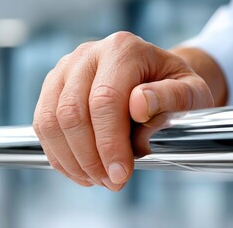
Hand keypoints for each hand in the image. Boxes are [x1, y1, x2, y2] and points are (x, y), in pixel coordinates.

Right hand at [33, 31, 214, 190]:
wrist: (152, 77)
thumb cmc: (172, 87)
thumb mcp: (190, 91)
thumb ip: (171, 97)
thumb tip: (138, 105)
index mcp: (122, 49)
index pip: (105, 100)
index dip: (109, 143)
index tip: (121, 175)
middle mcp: (88, 54)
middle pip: (72, 112)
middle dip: (89, 157)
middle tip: (110, 182)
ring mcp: (65, 69)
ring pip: (50, 121)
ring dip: (71, 159)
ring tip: (96, 179)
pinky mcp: (52, 87)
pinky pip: (42, 125)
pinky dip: (58, 154)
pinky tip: (80, 170)